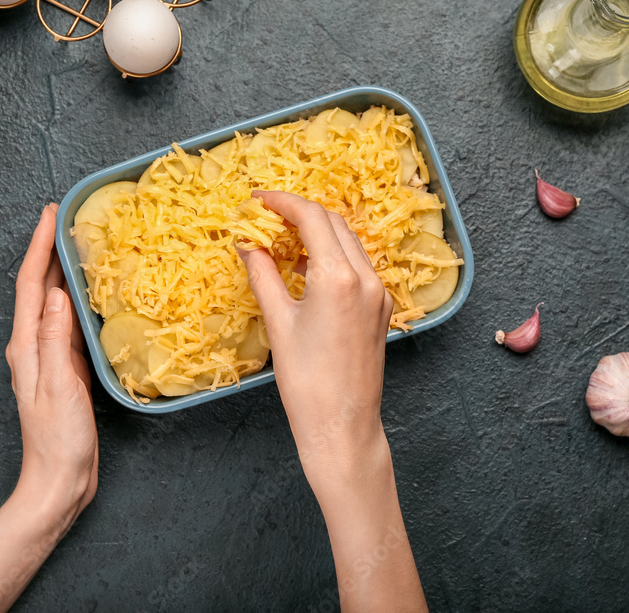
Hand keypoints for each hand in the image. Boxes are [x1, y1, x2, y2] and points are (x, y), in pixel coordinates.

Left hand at [6, 203, 97, 520]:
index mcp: (26, 346)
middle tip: (68, 217)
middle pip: (39, 288)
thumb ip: (56, 338)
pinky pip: (71, 323)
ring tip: (82, 244)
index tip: (50, 212)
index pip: (29, 285)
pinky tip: (95, 294)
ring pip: (55, 303)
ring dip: (64, 271)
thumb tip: (57, 292)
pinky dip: (80, 300)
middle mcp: (34, 345)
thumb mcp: (58, 384)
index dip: (39, 246)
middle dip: (50, 249)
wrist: (60, 479)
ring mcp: (50, 357)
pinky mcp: (67, 368)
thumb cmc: (57, 439)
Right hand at [238, 191, 426, 611]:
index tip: (257, 200)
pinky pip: (358, 266)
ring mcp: (379, 294)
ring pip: (349, 243)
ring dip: (317, 233)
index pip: (311, 218)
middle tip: (266, 216)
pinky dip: (332, 256)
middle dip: (300, 213)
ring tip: (281, 239)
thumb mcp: (279, 323)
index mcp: (339, 277)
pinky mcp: (381, 310)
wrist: (343, 428)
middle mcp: (367, 278)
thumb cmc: (306, 382)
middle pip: (333, 223)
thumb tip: (247, 244)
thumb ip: (263, 275)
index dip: (282, 202)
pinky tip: (306, 268)